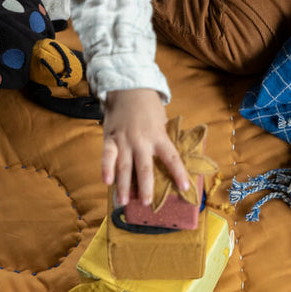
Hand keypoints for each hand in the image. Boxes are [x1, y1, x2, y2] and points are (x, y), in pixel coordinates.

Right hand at [101, 88, 189, 206]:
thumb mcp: (162, 122)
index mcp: (159, 136)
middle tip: (147, 203)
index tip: (184, 188)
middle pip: (144, 167)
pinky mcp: (110, 138)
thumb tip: (166, 163)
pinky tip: (106, 182)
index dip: (178, 173)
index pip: (171, 157)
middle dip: (146, 187)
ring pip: (124, 166)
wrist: (129, 88)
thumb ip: (162, 141)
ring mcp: (124, 140)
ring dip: (124, 186)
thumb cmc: (149, 107)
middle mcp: (141, 140)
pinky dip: (106, 168)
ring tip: (124, 202)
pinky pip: (107, 156)